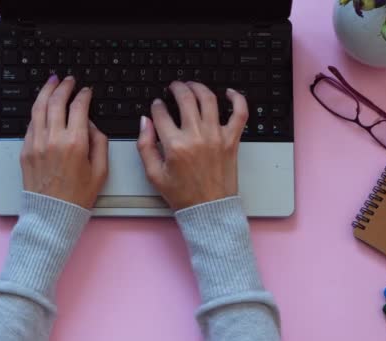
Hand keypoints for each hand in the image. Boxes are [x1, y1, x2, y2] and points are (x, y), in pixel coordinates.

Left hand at [20, 75, 108, 208]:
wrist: (52, 215)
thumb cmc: (78, 196)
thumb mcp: (101, 171)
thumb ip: (100, 143)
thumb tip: (93, 126)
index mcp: (75, 143)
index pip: (79, 108)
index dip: (84, 95)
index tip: (87, 91)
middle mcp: (53, 139)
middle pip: (56, 101)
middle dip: (63, 86)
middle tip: (68, 80)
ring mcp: (36, 143)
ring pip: (39, 108)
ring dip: (46, 91)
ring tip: (52, 82)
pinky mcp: (25, 150)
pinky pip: (31, 123)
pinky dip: (38, 111)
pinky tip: (43, 106)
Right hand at [137, 81, 247, 209]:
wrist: (209, 210)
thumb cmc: (183, 195)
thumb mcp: (154, 174)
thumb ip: (145, 146)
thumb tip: (145, 122)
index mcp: (175, 145)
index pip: (162, 114)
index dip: (157, 106)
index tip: (157, 105)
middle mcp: (196, 136)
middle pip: (185, 99)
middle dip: (176, 88)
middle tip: (173, 87)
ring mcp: (216, 136)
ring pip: (209, 99)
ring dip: (198, 87)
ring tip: (192, 86)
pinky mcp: (232, 140)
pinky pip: (240, 113)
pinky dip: (237, 99)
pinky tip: (229, 93)